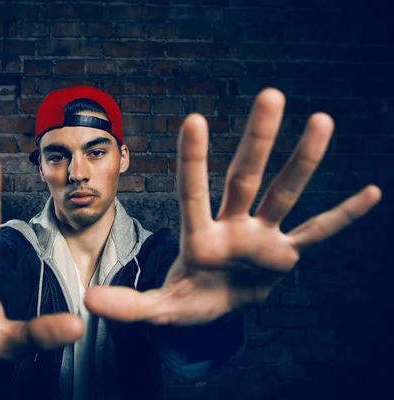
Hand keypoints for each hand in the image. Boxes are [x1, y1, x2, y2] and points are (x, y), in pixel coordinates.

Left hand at [86, 88, 381, 324]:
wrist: (215, 309)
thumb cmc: (187, 300)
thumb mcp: (158, 309)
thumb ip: (128, 306)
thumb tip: (88, 302)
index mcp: (199, 236)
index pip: (194, 191)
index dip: (193, 159)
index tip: (194, 120)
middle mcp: (232, 226)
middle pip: (245, 177)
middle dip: (259, 140)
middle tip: (271, 95)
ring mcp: (262, 237)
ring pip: (284, 193)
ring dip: (304, 161)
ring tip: (321, 120)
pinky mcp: (285, 255)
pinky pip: (319, 233)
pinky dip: (342, 217)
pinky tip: (370, 193)